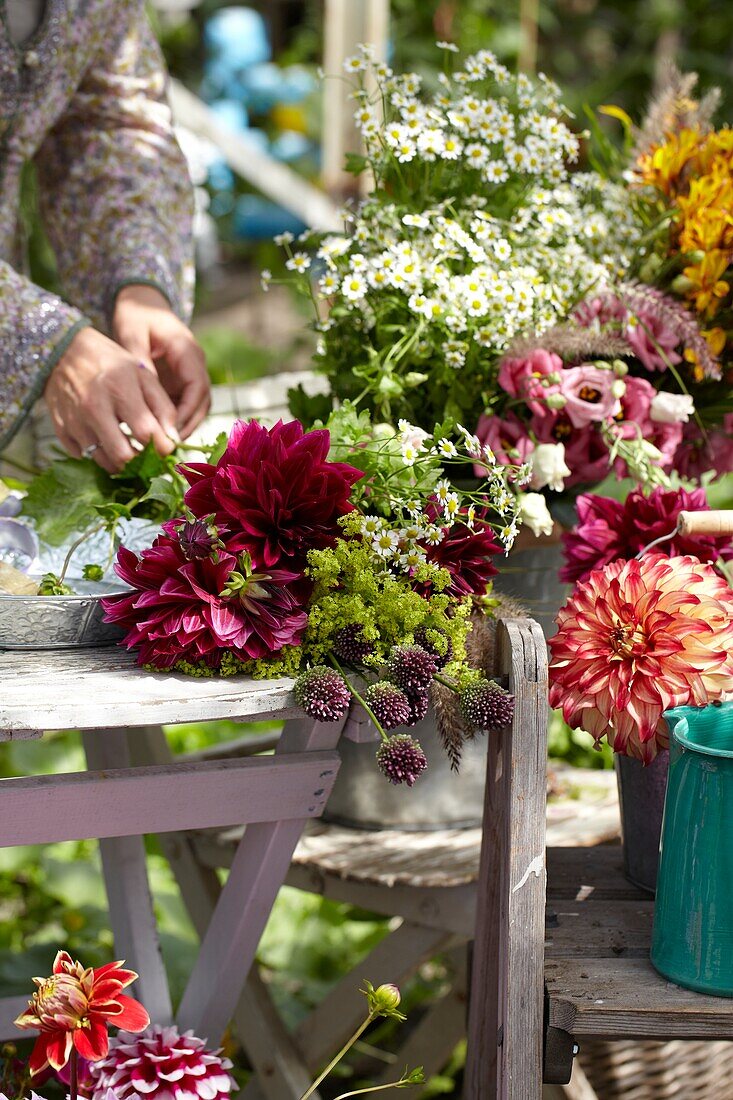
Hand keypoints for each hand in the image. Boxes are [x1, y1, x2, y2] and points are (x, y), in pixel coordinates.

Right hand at [45, 327, 178, 472]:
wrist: (63, 352)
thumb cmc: (110, 363)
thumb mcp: (142, 375)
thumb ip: (162, 406)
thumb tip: (173, 439)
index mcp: (119, 391)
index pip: (146, 433)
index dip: (162, 447)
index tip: (167, 447)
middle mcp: (94, 408)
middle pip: (123, 456)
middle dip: (140, 462)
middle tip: (148, 456)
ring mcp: (75, 421)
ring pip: (102, 461)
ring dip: (120, 462)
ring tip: (129, 449)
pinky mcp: (61, 430)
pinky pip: (83, 456)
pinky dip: (97, 454)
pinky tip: (105, 441)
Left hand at [113, 285, 209, 437]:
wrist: (141, 303)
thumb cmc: (136, 315)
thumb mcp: (133, 334)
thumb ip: (139, 361)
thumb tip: (143, 394)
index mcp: (188, 351)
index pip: (197, 387)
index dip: (187, 412)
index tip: (170, 430)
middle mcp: (195, 364)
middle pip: (202, 402)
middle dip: (188, 425)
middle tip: (168, 445)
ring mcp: (190, 373)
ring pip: (196, 406)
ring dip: (184, 425)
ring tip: (163, 444)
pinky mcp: (181, 380)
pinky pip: (184, 404)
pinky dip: (175, 419)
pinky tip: (158, 433)